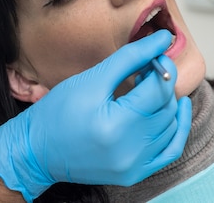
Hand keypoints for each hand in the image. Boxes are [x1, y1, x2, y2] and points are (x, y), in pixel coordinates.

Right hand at [0, 30, 191, 201]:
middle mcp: (129, 151)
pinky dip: (177, 129)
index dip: (162, 66)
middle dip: (163, 82)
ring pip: (171, 127)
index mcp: (116, 125)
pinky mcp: (134, 174)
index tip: (156, 51)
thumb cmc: (58, 113)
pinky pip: (170, 150)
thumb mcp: (93, 78)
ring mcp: (133, 166)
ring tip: (151, 88)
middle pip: (166, 107)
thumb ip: (130, 57)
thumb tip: (161, 39)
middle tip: (148, 68)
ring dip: (168, 102)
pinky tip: (175, 109)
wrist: (36, 150)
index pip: (158, 89)